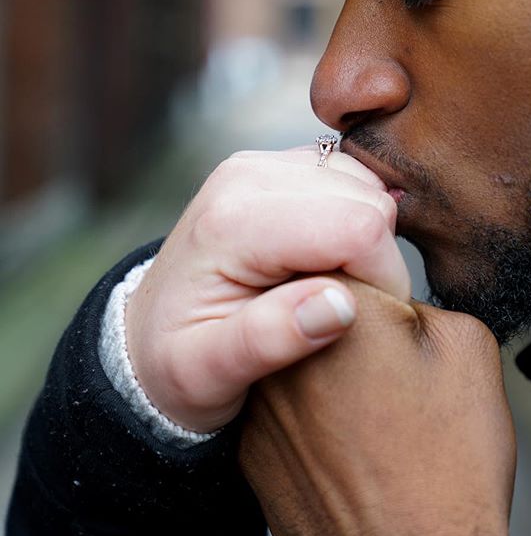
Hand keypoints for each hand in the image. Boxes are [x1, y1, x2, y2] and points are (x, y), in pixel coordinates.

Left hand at [125, 148, 410, 431]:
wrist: (145, 330)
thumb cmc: (175, 359)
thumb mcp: (207, 372)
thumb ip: (269, 338)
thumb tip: (341, 305)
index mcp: (233, 222)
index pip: (356, 228)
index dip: (380, 278)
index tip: (364, 323)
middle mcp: (247, 176)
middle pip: (367, 201)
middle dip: (376, 260)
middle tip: (345, 309)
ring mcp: (260, 164)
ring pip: (366, 183)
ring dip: (367, 237)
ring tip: (332, 284)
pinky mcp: (275, 165)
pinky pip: (349, 177)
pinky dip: (355, 216)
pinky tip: (328, 256)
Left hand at [239, 277, 515, 535]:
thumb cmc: (450, 460)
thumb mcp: (466, 345)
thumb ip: (420, 295)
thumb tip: (388, 301)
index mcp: (342, 305)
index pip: (345, 241)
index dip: (381, 269)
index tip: (397, 308)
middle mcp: (288, 342)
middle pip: (313, 288)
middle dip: (348, 300)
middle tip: (385, 349)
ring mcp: (264, 394)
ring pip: (295, 339)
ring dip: (325, 346)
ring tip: (367, 389)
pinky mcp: (254, 439)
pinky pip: (282, 390)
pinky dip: (310, 396)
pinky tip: (344, 424)